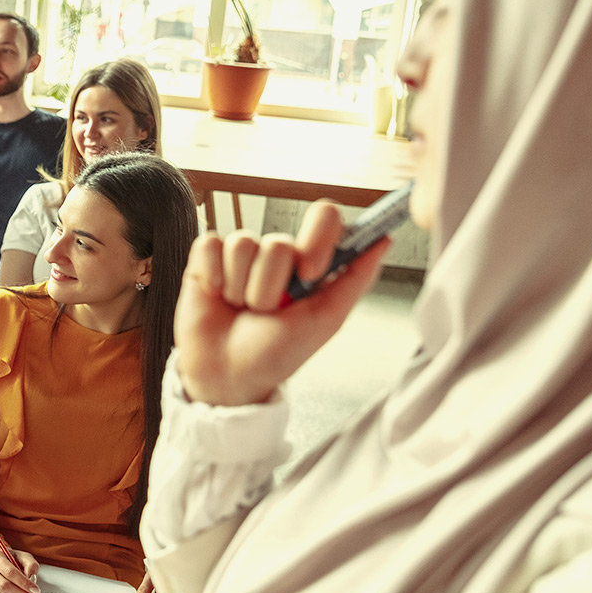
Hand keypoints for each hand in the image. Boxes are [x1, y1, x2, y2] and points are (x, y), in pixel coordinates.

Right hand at [174, 199, 388, 406]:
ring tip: (241, 309)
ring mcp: (241, 254)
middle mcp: (277, 253)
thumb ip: (355, 279)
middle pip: (278, 243)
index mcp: (310, 262)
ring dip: (242, 288)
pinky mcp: (206, 257)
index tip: (312, 272)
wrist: (229, 375)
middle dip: (271, 286)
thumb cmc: (277, 353)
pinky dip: (215, 277)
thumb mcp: (325, 321)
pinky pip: (211, 244)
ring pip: (243, 244)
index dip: (318, 239)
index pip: (324, 216)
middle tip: (268, 310)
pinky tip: (217, 296)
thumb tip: (384, 240)